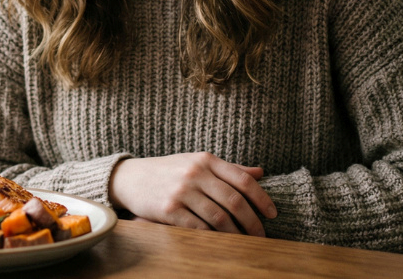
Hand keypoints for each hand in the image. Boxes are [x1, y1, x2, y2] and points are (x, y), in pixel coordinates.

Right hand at [108, 152, 276, 236]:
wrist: (130, 178)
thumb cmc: (169, 171)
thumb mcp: (197, 162)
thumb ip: (229, 169)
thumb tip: (260, 173)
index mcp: (206, 160)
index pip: (243, 179)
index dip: (262, 198)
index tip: (272, 214)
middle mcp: (195, 173)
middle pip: (234, 201)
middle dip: (253, 221)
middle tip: (261, 235)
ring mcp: (182, 191)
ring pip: (219, 217)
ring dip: (236, 233)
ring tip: (244, 242)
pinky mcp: (169, 210)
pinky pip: (199, 228)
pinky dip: (214, 238)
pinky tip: (221, 242)